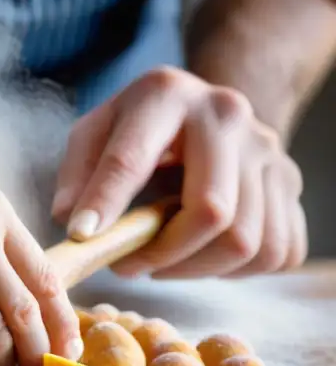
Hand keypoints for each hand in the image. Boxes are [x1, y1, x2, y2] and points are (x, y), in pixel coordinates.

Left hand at [52, 67, 306, 278]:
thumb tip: (74, 224)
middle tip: (128, 264)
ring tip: (161, 260)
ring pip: (246, 242)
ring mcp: (269, 149)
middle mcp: (228, 114)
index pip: (131, 159)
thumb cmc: (138, 129)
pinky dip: (235, 270)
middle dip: (164, 253)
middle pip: (212, 212)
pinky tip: (202, 255)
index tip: (83, 236)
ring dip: (195, 268)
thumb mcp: (94, 134)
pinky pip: (277, 252)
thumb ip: (76, 174)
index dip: (105, 203)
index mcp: (166, 94)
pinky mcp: (290, 184)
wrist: (207, 110)